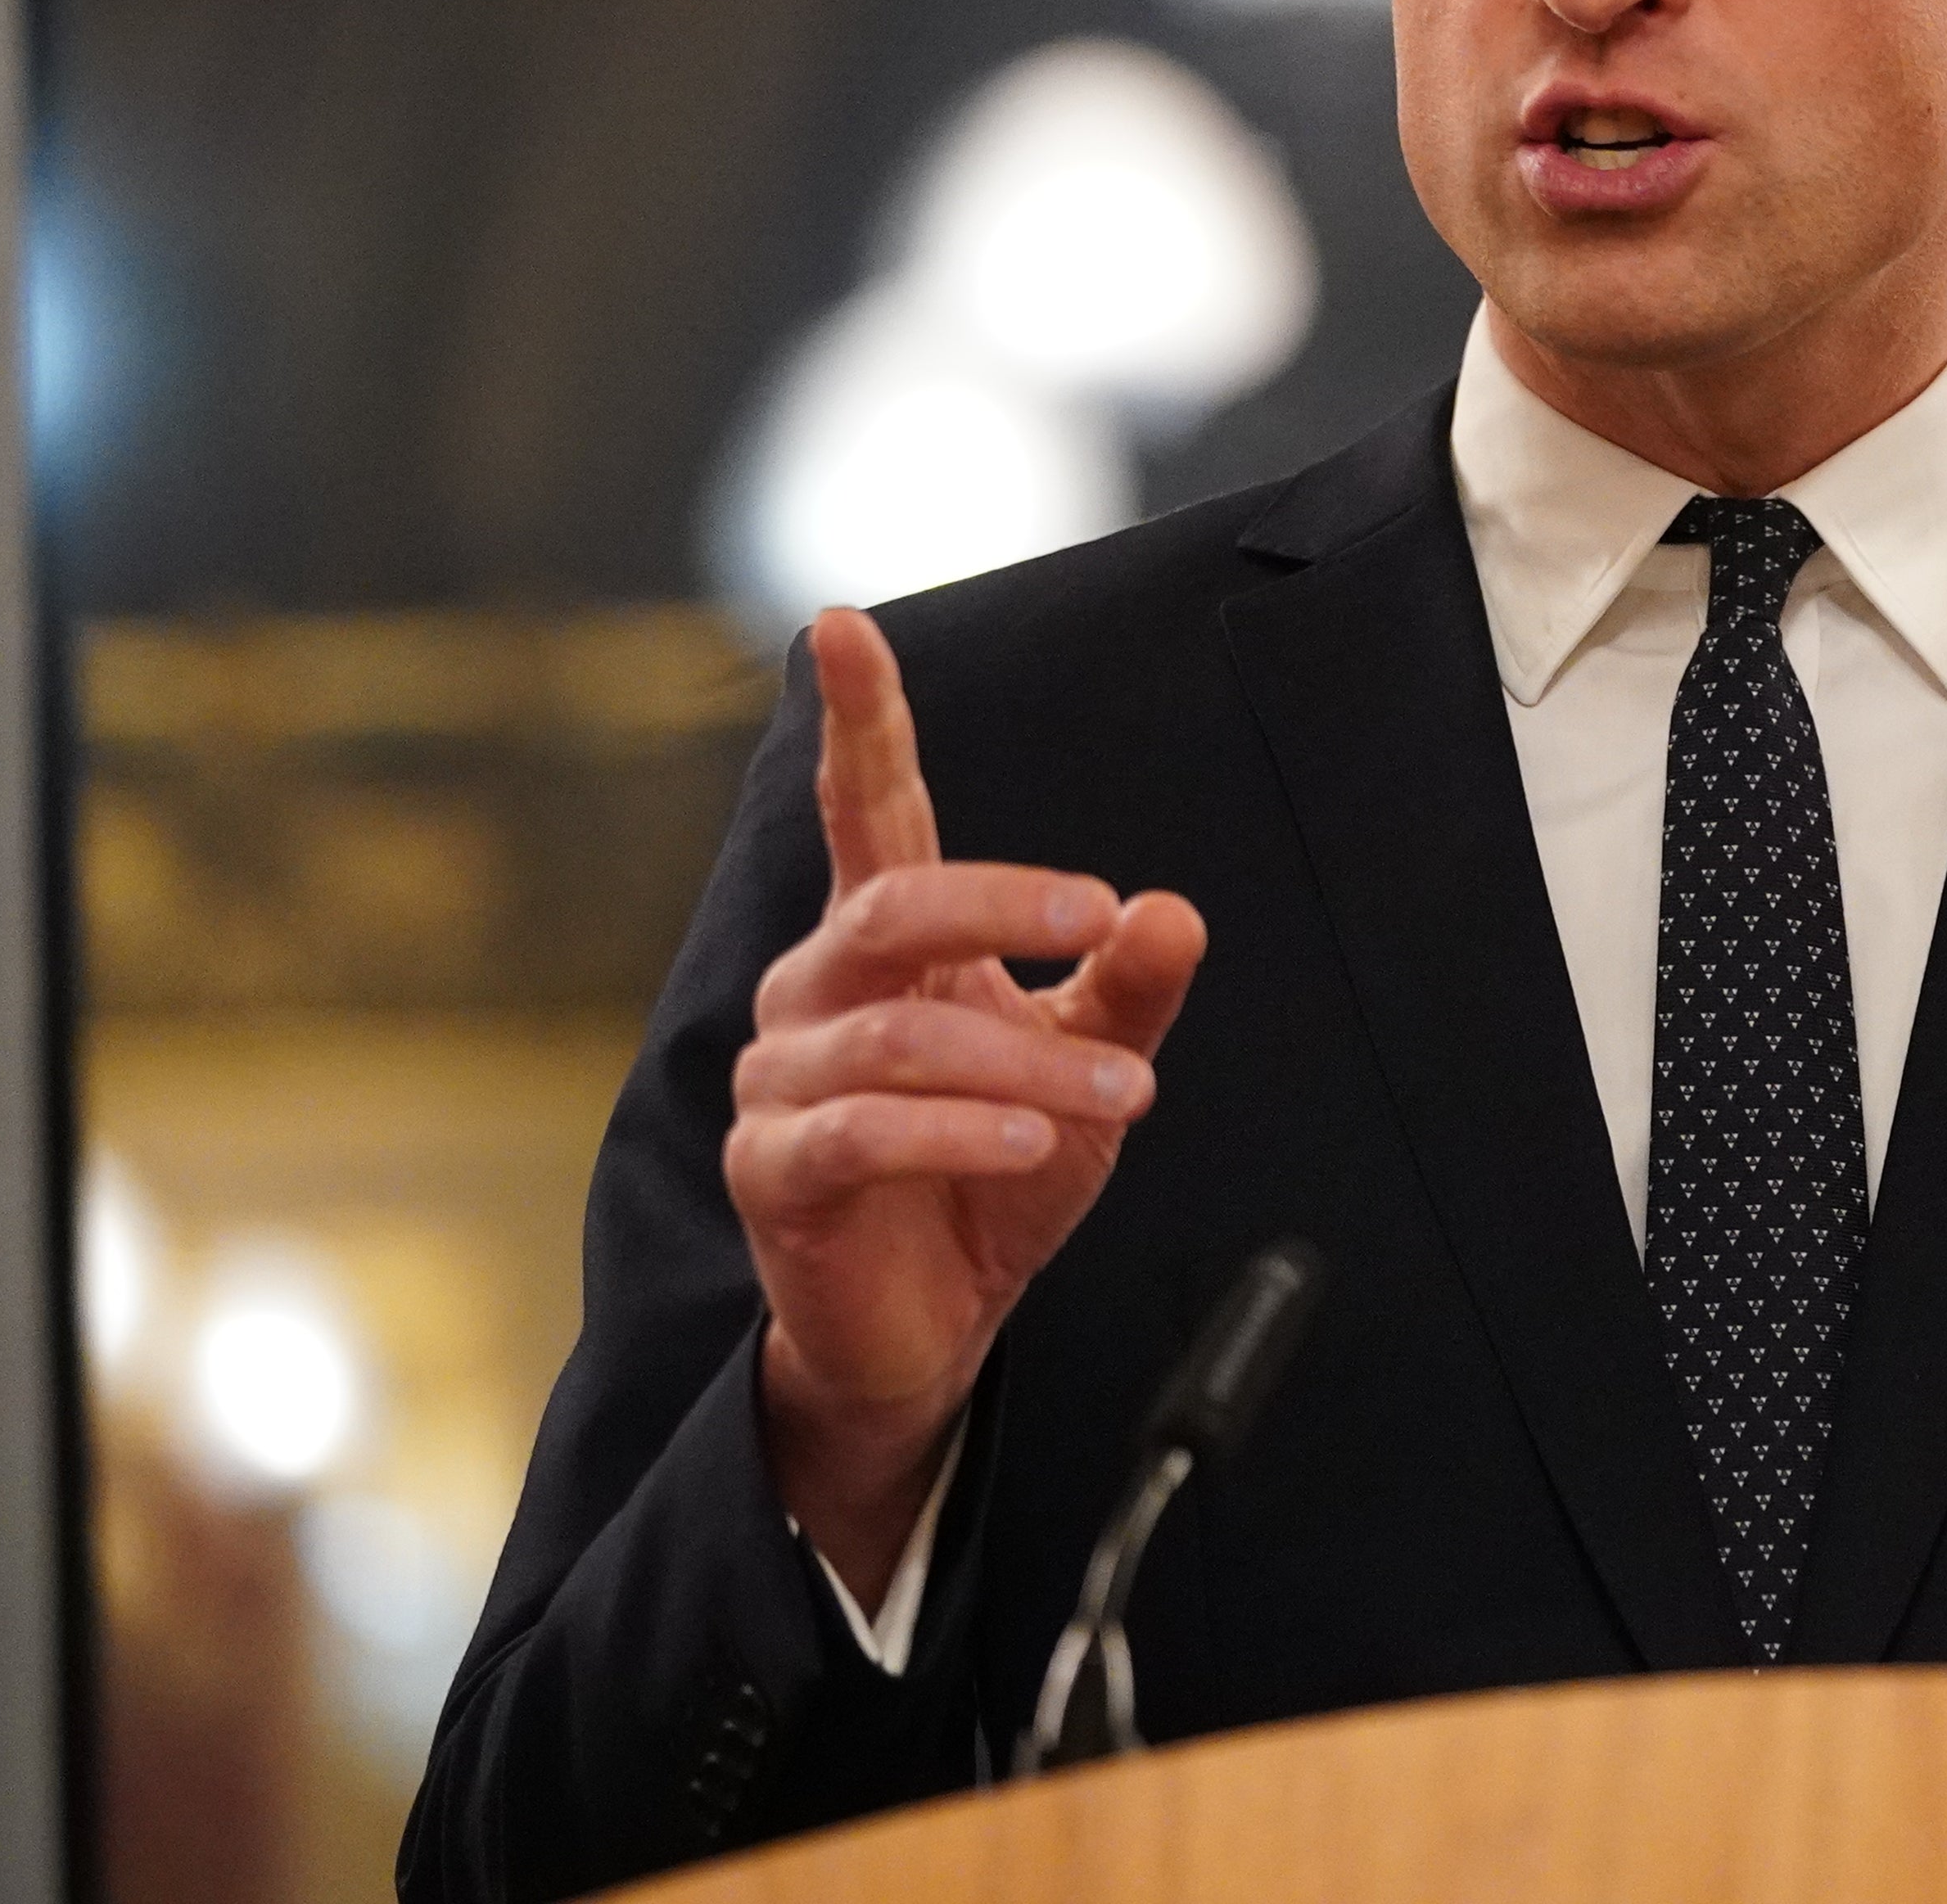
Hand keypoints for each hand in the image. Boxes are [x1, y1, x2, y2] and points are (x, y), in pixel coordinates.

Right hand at [728, 606, 1205, 1601]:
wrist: (932, 1322)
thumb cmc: (996, 1170)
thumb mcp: (1088, 1064)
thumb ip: (1126, 987)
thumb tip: (1174, 909)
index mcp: (885, 942)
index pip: (864, 809)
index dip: (856, 718)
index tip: (843, 625)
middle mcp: (815, 992)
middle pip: (894, 907)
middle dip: (1006, 903)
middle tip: (1102, 917)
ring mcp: (781, 1080)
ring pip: (897, 1033)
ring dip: (1022, 1057)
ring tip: (1119, 1090)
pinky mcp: (772, 1171)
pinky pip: (861, 1131)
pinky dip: (960, 1127)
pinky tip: (1034, 1134)